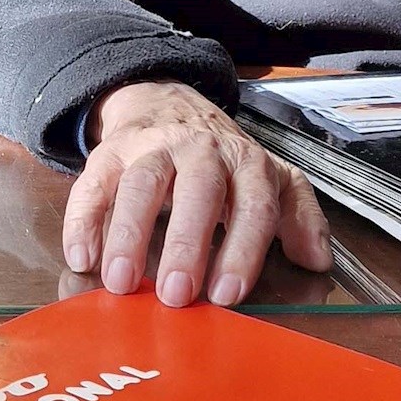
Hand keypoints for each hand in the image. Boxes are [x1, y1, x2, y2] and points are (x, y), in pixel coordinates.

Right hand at [64, 79, 330, 306]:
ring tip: (121, 283)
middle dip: (186, 245)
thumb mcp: (272, 181)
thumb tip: (317, 259)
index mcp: (246, 163)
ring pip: (140, 184)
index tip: (228, 294)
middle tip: (175, 296)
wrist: (169, 104)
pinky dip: (83, 220)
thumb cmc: (224, 161)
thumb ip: (299, 217)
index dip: (242, 250)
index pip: (252, 205)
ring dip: (128, 234)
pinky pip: (93, 184)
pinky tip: (82, 257)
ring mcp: (152, 148)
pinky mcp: (110, 153)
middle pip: (196, 193)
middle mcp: (201, 150)